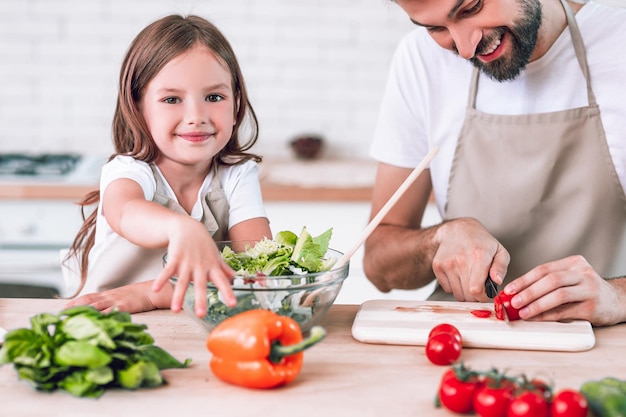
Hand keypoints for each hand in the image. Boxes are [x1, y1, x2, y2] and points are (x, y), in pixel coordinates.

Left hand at [65, 281, 166, 313]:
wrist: (152, 291)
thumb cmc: (138, 296)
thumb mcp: (122, 297)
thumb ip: (111, 303)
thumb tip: (101, 312)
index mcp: (108, 294)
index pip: (88, 297)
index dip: (75, 302)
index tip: (63, 309)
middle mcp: (109, 296)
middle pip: (88, 301)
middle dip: (74, 307)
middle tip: (62, 315)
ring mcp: (116, 301)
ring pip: (96, 306)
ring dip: (83, 312)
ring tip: (72, 319)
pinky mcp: (125, 306)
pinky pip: (111, 311)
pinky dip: (102, 316)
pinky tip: (94, 321)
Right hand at [152, 217, 236, 316]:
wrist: (188, 227)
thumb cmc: (203, 244)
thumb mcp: (216, 256)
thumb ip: (224, 269)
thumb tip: (236, 278)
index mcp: (212, 267)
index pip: (222, 281)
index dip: (228, 292)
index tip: (232, 304)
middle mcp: (201, 266)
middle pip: (201, 285)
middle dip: (201, 299)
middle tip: (201, 314)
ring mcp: (187, 262)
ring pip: (183, 281)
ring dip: (178, 296)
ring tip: (175, 310)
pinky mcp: (174, 258)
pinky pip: (168, 270)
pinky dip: (161, 279)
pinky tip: (156, 289)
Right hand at [432, 218, 509, 301]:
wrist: (457, 230)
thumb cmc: (481, 242)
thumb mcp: (499, 251)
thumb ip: (501, 268)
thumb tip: (497, 281)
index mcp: (479, 256)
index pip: (476, 289)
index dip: (483, 297)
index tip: (486, 293)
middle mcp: (461, 260)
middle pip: (467, 295)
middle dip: (475, 296)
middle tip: (479, 287)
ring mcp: (447, 264)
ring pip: (457, 294)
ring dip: (464, 292)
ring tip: (469, 279)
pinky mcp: (438, 266)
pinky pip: (447, 289)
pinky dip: (454, 286)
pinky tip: (459, 275)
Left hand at [504, 255, 623, 325]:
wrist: (617, 300)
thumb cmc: (587, 290)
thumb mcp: (570, 279)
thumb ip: (548, 283)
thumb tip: (517, 294)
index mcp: (573, 263)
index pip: (543, 269)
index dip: (523, 280)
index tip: (509, 289)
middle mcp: (582, 273)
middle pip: (550, 280)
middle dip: (528, 292)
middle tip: (513, 302)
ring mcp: (590, 289)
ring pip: (558, 295)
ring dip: (537, 305)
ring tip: (523, 312)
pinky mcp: (593, 306)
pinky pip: (566, 311)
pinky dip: (548, 315)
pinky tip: (537, 318)